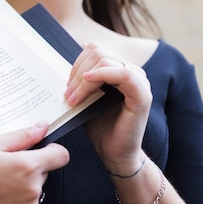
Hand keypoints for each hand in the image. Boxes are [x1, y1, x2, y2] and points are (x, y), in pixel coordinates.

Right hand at [0, 123, 68, 203]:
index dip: (52, 151)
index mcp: (27, 166)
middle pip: (44, 174)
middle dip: (30, 170)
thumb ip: (23, 136)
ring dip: (23, 188)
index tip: (43, 151)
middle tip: (4, 170)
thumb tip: (42, 127)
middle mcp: (32, 189)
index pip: (61, 156)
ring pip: (36, 192)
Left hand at [63, 42, 151, 171]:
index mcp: (118, 70)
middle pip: (98, 52)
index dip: (76, 63)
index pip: (94, 50)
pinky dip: (103, 74)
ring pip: (106, 60)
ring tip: (73, 98)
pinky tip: (87, 82)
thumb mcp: (86, 99)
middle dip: (77, 71)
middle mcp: (131, 72)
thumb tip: (60, 66)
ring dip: (83, 78)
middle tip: (67, 94)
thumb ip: (81, 82)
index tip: (66, 85)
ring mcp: (139, 82)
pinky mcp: (142, 95)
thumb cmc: (100, 127)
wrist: (114, 153)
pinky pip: (123, 74)